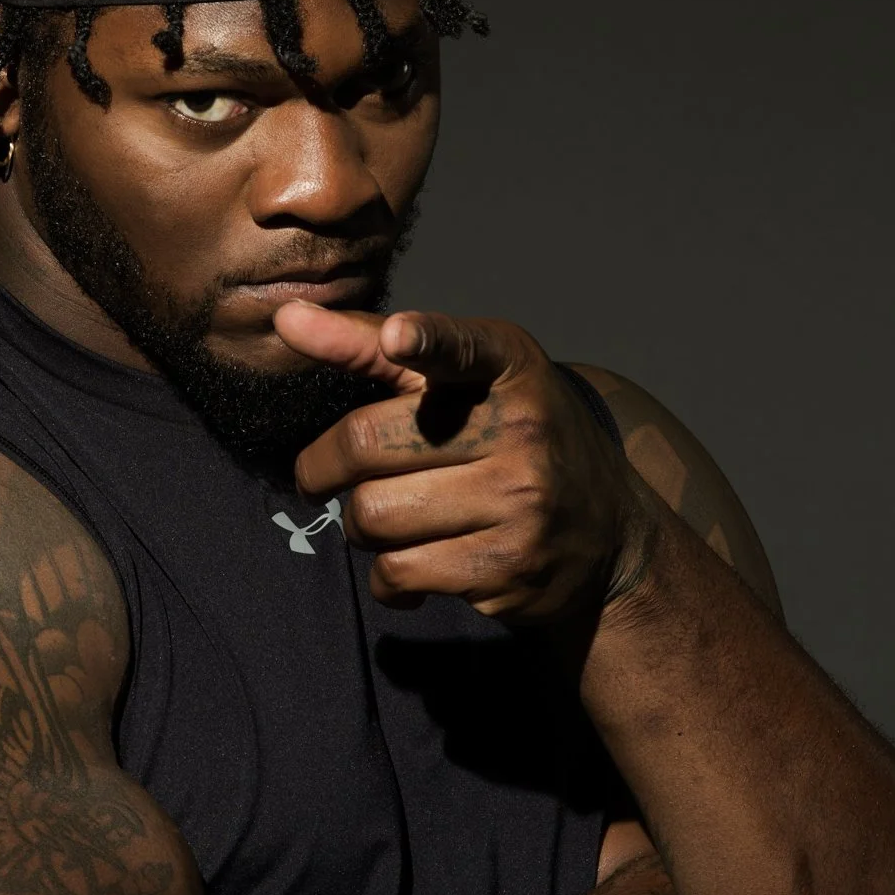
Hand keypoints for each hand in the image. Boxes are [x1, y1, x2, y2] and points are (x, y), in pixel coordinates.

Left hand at [275, 303, 648, 624]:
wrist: (608, 531)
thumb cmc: (508, 437)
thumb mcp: (460, 380)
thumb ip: (371, 347)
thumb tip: (286, 318)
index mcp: (507, 365)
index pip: (461, 346)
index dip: (427, 340)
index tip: (400, 336)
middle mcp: (520, 429)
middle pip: (367, 442)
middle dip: (323, 466)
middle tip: (321, 475)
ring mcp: (520, 501)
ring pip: (373, 515)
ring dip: (357, 525)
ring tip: (388, 518)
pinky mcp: (507, 568)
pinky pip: (396, 571)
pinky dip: (386, 576)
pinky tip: (412, 564)